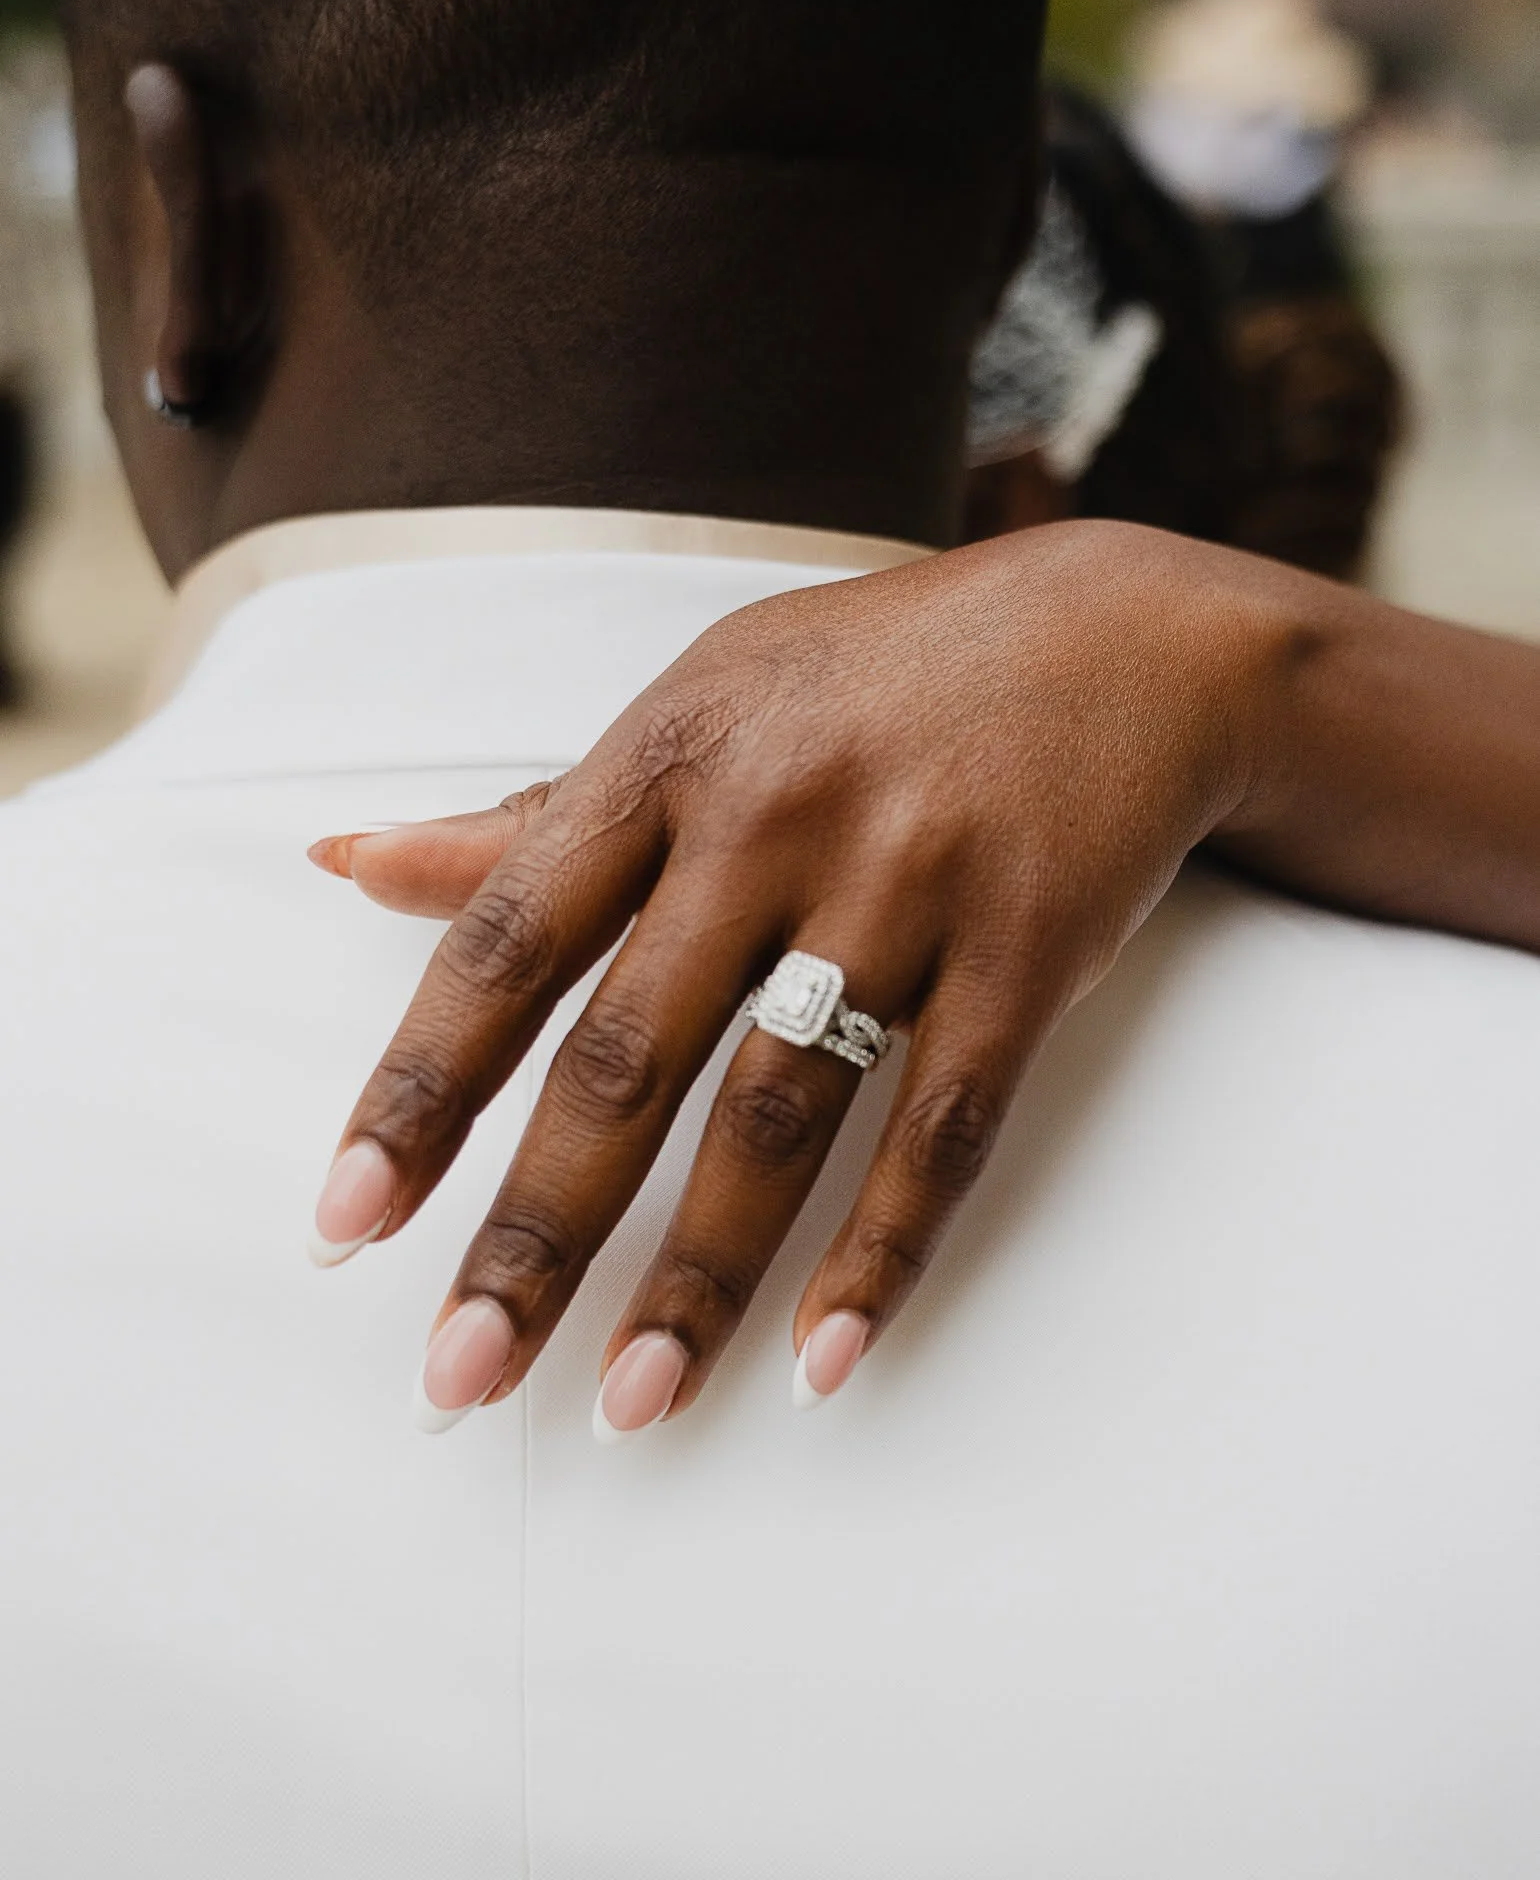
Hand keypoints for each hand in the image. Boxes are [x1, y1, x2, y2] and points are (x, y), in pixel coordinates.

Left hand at [309, 521, 1293, 1431]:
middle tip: (465, 1373)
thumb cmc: (879, 675)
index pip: (510, 943)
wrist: (1121, 638)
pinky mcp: (1025, 952)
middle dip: (537, 1232)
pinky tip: (825, 1356)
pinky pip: (944, 1127)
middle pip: (629, 1057)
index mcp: (669, 755)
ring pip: (781, 1113)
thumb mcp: (700, 704)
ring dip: (699, 1276)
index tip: (348, 1223)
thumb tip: (353, 864)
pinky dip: (884, 1250)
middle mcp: (775, 820)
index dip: (421, 1090)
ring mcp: (908, 886)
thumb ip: (536, 815)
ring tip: (632, 1400)